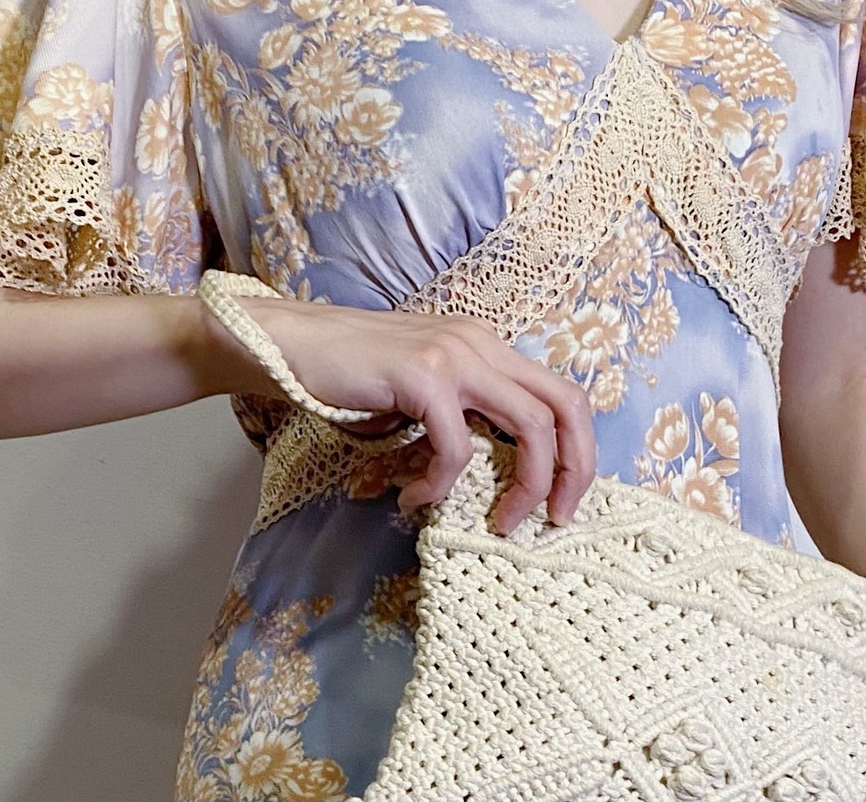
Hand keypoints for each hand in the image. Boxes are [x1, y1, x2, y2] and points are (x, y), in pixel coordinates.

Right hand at [225, 296, 597, 535]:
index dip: (575, 449)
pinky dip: (443, 484)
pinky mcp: (424, 376)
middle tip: (556, 519)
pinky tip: (414, 497)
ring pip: (531, 426)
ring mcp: (455, 354)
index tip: (559, 499)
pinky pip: (458, 448)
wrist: (289, 344)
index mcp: (485, 344)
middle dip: (576, 469)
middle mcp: (480, 342)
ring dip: (524, 486)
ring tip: (499, 522)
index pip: (560, 393)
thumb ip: (462, 414)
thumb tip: (495, 473)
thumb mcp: (422, 389)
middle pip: (566, 404)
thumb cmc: (349, 374)